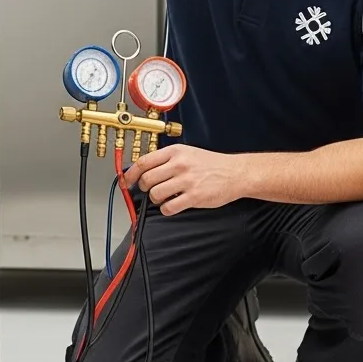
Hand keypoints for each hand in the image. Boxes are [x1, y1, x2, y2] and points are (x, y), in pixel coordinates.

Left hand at [123, 144, 244, 215]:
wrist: (235, 173)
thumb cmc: (211, 164)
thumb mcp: (188, 153)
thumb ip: (167, 159)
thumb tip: (143, 170)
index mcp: (176, 152)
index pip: (144, 161)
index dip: (131, 173)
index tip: (128, 181)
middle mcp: (179, 164)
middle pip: (147, 179)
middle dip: (145, 188)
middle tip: (150, 190)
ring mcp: (186, 181)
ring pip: (155, 194)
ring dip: (156, 199)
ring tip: (165, 197)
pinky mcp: (194, 197)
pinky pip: (169, 207)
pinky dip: (167, 209)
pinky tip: (173, 205)